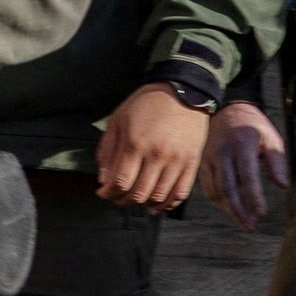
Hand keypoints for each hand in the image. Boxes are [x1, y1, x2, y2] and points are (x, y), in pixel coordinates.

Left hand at [96, 83, 210, 212]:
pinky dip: (167, 204)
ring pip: (158, 197)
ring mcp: (177, 160)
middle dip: (123, 201)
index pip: (119, 182)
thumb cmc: (147, 103)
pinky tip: (157, 204)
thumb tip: (104, 179)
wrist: (183, 91)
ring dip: (143, 204)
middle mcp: (157, 155)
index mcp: (136, 143)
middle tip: (117, 197)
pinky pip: (180, 193)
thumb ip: (107, 150)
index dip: (108, 193)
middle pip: (138, 194)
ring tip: (135, 199)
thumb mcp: (118, 120)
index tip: (103, 192)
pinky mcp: (191, 163)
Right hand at [207, 98, 287, 233]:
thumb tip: (283, 185)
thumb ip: (277, 161)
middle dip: (239, 211)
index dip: (254, 196)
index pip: (248, 175)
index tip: (262, 214)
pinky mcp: (203, 163)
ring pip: (216, 191)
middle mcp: (223, 152)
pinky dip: (219, 202)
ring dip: (230, 210)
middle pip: (228, 188)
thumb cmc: (254, 126)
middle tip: (251, 227)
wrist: (227, 109)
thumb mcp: (271, 137)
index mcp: (242, 144)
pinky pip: (208, 188)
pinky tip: (231, 211)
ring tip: (245, 223)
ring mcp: (210, 158)